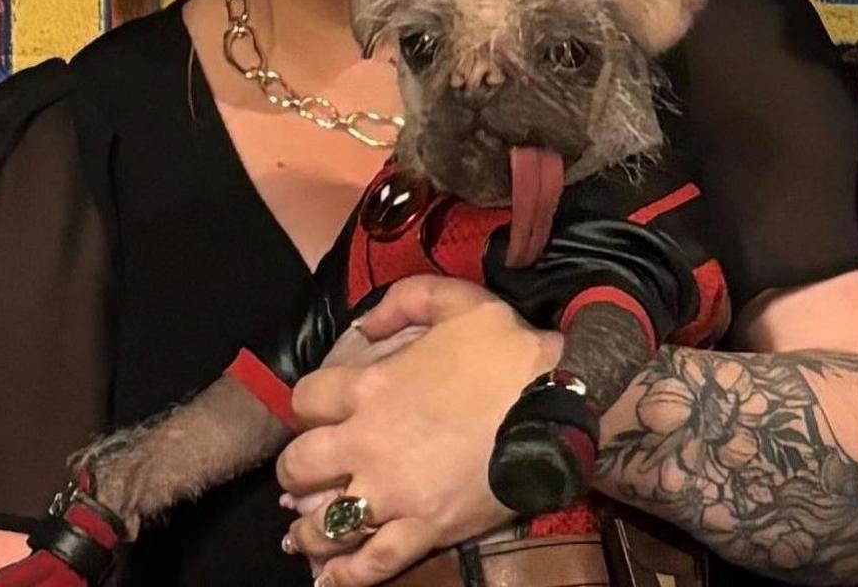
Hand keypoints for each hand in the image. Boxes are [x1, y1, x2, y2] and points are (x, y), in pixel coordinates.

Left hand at [277, 277, 562, 586]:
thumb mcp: (459, 300)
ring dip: (308, 527)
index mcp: (370, 388)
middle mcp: (368, 445)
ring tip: (306, 530)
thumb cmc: (509, 351)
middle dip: (299, 469)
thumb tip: (364, 324)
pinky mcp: (424, 529)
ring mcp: (394, 494)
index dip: (309, 404)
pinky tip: (330, 577)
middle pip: (299, 466)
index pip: (305, 399)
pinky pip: (372, 563)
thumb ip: (404, 299)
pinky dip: (346, 575)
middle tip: (312, 471)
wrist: (559, 403)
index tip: (324, 410)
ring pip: (324, 523)